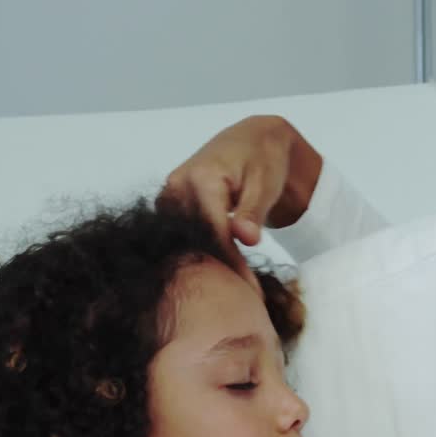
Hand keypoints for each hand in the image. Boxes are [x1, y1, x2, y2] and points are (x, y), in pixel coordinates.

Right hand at [159, 115, 321, 278]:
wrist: (253, 138)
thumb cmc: (263, 159)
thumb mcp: (265, 184)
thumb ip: (253, 212)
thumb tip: (246, 238)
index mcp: (201, 178)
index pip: (214, 232)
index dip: (231, 265)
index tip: (248, 291)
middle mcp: (178, 185)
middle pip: (193, 239)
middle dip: (216, 270)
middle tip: (239, 297)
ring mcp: (170, 193)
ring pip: (183, 239)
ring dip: (204, 263)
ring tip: (228, 289)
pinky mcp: (170, 201)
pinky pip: (180, 233)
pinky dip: (198, 251)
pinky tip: (216, 271)